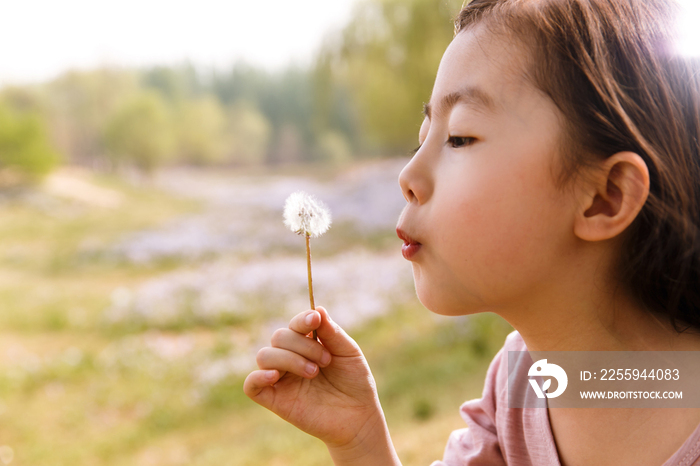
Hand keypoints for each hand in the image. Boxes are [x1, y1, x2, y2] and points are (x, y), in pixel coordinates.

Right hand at [244, 307, 398, 463]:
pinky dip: (258, 376)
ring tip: (313, 373)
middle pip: (278, 337)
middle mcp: (290, 358)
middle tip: (325, 361)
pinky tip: (276, 376)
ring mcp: (281, 378)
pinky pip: (251, 385)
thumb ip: (332, 332)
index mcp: (307, 343)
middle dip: (302, 345)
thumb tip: (317, 309)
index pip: (294, 325)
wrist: (358, 417)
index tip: (315, 320)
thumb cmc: (355, 383)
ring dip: (289, 359)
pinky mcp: (274, 399)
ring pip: (264, 356)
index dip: (301, 320)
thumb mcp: (348, 352)